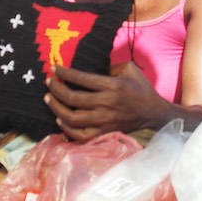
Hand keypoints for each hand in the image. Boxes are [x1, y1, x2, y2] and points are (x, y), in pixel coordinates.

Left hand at [44, 63, 165, 141]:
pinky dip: (66, 128)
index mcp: (112, 86)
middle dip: (56, 89)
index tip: (54, 68)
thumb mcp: (129, 69)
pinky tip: (59, 119)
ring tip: (49, 99)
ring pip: (72, 117)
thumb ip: (110, 65)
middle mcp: (106, 103)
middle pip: (73, 97)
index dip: (65, 73)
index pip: (82, 78)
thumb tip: (90, 66)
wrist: (153, 113)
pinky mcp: (104, 133)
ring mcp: (104, 121)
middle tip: (48, 82)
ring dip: (56, 107)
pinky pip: (80, 135)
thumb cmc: (141, 88)